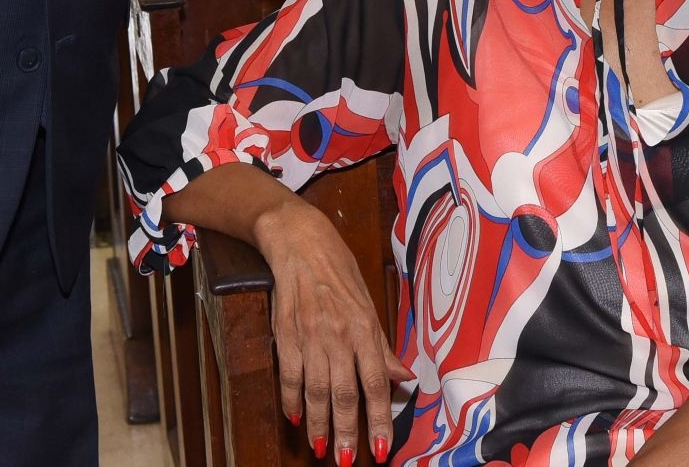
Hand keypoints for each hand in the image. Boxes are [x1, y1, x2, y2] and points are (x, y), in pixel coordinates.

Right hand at [254, 199, 406, 464]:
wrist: (300, 242)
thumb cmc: (339, 272)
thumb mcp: (368, 305)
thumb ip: (381, 346)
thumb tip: (403, 377)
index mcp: (364, 328)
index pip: (374, 382)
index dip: (378, 418)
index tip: (381, 448)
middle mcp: (338, 334)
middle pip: (342, 393)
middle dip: (346, 431)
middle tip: (348, 461)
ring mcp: (309, 335)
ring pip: (314, 391)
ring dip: (318, 424)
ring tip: (322, 450)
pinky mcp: (285, 334)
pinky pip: (289, 375)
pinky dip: (291, 399)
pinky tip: (295, 419)